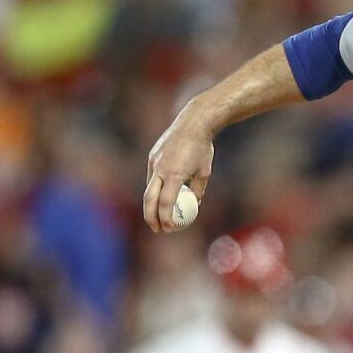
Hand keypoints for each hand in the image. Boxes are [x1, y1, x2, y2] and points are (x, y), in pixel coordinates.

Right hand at [143, 108, 214, 232]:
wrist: (193, 123)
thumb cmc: (203, 148)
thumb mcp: (205, 172)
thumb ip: (198, 190)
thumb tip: (195, 206)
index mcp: (174, 175)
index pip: (165, 203)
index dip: (165, 218)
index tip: (169, 229)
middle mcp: (160, 169)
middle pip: (149, 199)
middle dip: (151, 217)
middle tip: (157, 229)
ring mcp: (154, 162)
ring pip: (148, 188)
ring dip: (151, 204)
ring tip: (157, 216)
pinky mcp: (152, 156)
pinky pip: (151, 177)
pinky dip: (154, 188)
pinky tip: (161, 195)